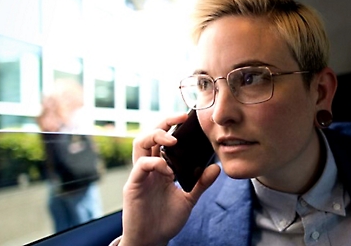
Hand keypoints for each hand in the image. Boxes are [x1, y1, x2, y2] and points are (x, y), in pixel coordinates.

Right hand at [120, 113, 219, 245]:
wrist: (152, 241)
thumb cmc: (166, 220)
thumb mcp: (189, 199)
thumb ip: (200, 183)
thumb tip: (216, 166)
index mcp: (160, 168)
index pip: (162, 139)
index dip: (171, 124)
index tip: (187, 116)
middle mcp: (148, 168)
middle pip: (149, 135)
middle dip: (163, 122)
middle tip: (180, 118)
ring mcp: (140, 176)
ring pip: (139, 144)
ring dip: (156, 136)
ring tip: (173, 141)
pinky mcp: (133, 187)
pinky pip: (140, 166)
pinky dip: (155, 163)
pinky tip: (168, 170)